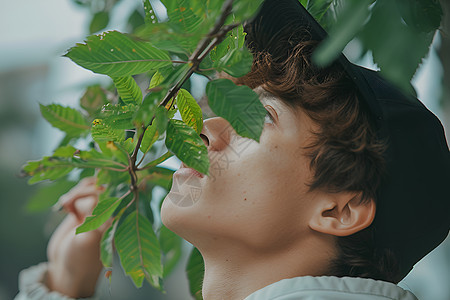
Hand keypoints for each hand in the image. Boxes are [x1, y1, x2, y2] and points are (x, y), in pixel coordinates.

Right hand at [46, 177, 108, 297]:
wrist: (64, 270)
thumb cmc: (81, 259)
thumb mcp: (89, 239)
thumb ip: (95, 216)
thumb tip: (100, 192)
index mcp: (115, 220)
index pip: (115, 194)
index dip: (105, 187)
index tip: (93, 187)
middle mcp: (108, 214)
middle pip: (102, 188)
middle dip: (85, 190)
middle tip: (68, 202)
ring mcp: (94, 212)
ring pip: (90, 188)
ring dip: (77, 192)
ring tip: (65, 204)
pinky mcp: (81, 212)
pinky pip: (79, 194)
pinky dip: (70, 196)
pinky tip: (64, 207)